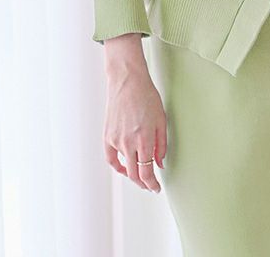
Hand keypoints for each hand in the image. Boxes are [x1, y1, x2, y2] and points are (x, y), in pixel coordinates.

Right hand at [103, 41, 167, 193]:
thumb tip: (160, 164)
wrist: (127, 81)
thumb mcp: (162, 119)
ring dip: (133, 172)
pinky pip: (111, 158)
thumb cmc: (147, 96)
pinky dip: (117, 166)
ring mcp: (116, 140)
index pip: (147, 172)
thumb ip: (162, 144)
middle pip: (135, 174)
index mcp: (144, 139)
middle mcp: (128, 143)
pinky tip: (124, 168)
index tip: (156, 188)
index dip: (152, 184)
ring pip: (124, 166)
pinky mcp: (107, 136)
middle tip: (150, 184)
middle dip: (144, 182)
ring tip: (141, 172)